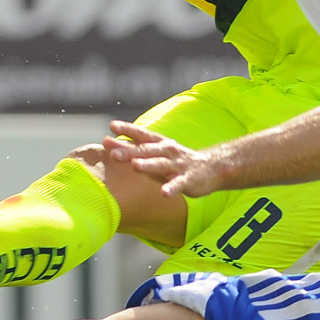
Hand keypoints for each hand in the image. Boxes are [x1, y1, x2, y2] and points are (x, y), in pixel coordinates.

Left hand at [104, 122, 222, 197]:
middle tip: (113, 152)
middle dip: (130, 151)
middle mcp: (167, 151)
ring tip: (135, 166)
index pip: (142, 135)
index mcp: (159, 144)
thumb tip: (107, 142)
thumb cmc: (177, 160)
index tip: (112, 126)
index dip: (127, 129)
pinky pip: (178, 184)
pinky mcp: (188, 180)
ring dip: (148, 165)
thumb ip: (134, 148)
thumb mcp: (156, 151)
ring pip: (161, 165)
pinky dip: (171, 188)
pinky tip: (164, 193)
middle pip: (146, 151)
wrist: (212, 167)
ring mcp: (178, 165)